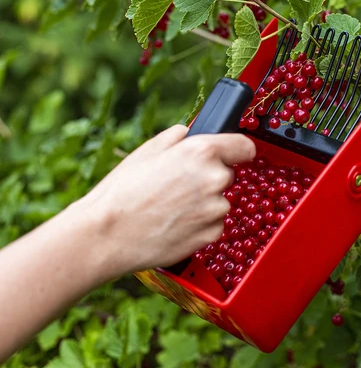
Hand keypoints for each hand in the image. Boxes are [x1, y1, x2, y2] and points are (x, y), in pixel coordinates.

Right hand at [78, 125, 255, 277]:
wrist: (108, 235)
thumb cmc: (122, 192)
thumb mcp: (147, 151)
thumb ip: (176, 137)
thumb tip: (188, 133)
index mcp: (201, 152)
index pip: (245, 146)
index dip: (237, 150)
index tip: (234, 154)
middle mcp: (215, 178)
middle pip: (227, 174)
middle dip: (209, 178)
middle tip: (179, 186)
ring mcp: (215, 209)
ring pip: (219, 201)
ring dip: (204, 203)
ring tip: (171, 208)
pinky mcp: (211, 234)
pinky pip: (213, 224)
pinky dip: (200, 224)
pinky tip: (175, 223)